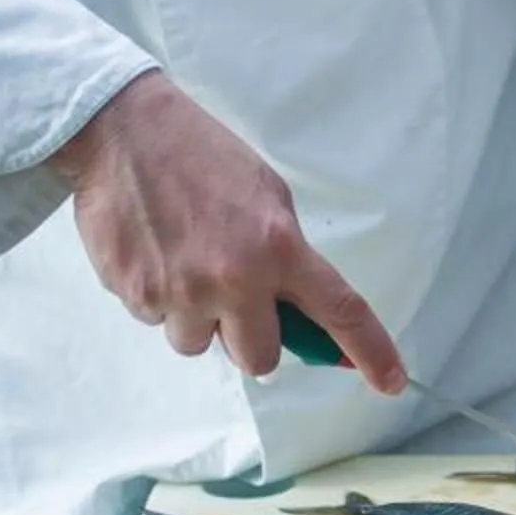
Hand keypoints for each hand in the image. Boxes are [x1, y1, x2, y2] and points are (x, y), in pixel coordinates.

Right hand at [51, 73, 405, 386]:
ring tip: (182, 262)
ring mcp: (182, 293)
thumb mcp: (267, 195)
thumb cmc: (201, 156)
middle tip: (234, 300)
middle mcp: (235, 279)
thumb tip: (294, 307)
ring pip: (200, 344)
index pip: (338, 310)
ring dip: (198, 319)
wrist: (124, 133)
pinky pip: (157, 322)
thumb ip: (285, 254)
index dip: (369, 352)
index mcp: (278, 248)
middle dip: (250, 338)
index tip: (390, 381)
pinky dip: (159, 298)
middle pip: (260, 359)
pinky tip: (154, 252)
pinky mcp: (136, 296)